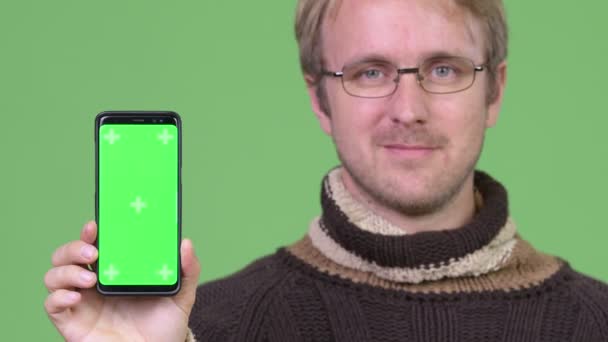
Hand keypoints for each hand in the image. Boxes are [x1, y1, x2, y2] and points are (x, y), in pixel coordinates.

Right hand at [44, 221, 200, 341]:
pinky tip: (76, 297)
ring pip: (54, 275)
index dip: (90, 232)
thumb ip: (188, 269)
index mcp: (115, 270)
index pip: (94, 243)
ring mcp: (81, 302)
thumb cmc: (164, 326)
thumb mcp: (181, 295)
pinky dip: (58, 296)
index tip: (96, 225)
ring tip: (90, 279)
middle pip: (67, 255)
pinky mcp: (72, 323)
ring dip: (66, 271)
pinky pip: (52, 305)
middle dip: (73, 248)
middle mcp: (93, 283)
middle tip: (94, 253)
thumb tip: (186, 243)